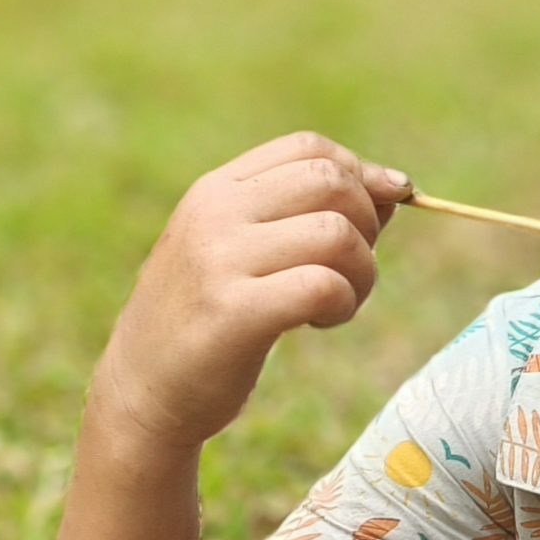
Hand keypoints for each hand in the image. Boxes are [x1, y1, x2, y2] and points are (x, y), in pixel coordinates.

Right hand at [90, 131, 412, 452]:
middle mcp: (215, 213)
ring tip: (337, 303)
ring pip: (336, 234)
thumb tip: (396, 185)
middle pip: (331, 182)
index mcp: (216, 190)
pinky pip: (323, 285)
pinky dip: (344, 304)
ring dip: (362, 273)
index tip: (375, 218)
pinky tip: (321, 322)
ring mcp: (219, 259)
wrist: (143, 390)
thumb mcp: (248, 251)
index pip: (308, 148)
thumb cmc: (209, 319)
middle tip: (352, 270)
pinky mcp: (233, 312)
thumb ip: (312, 214)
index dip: (360, 176)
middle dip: (367, 224)